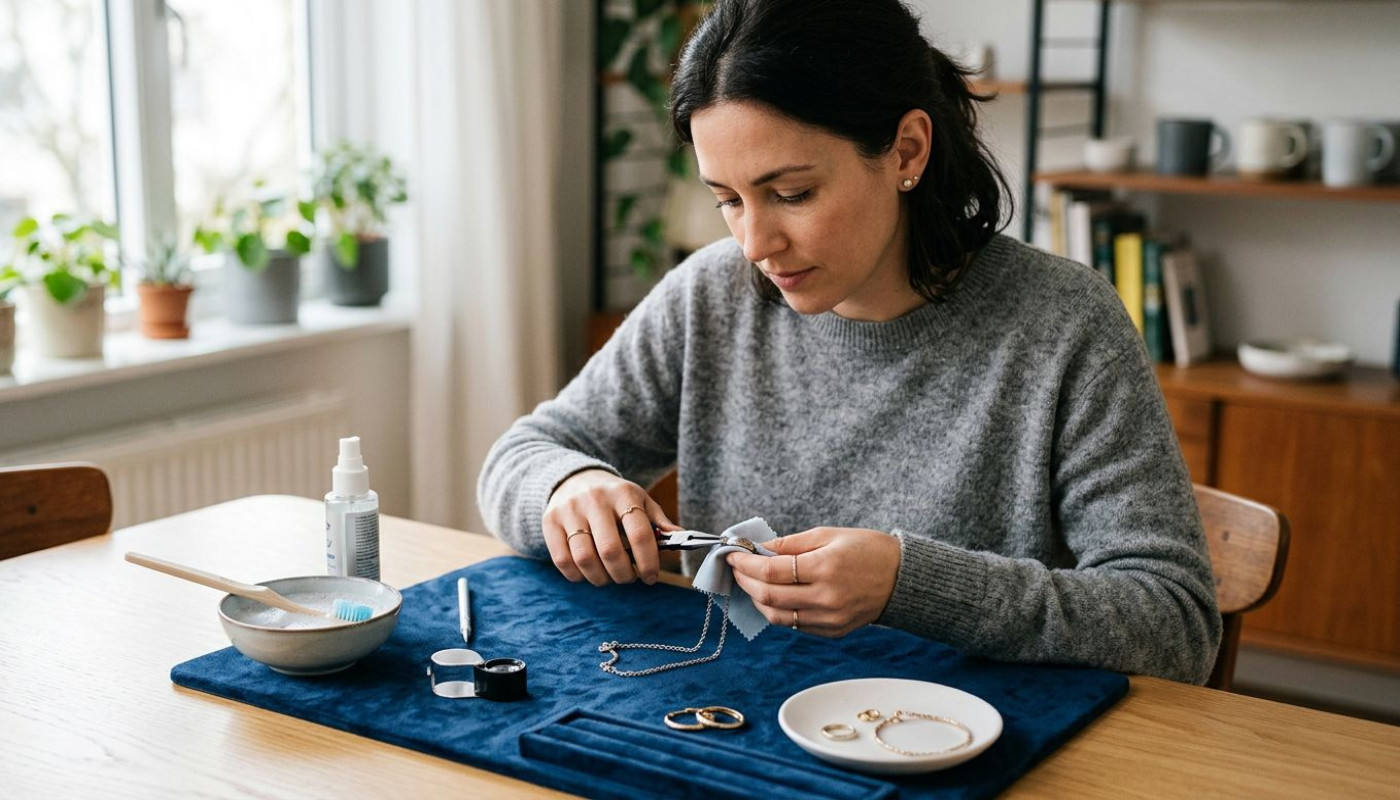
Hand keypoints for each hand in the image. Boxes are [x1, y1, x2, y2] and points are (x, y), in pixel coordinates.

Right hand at [543, 469, 679, 585]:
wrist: (574, 478)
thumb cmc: (614, 497)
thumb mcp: (639, 500)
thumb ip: (659, 521)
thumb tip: (681, 539)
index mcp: (623, 494)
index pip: (640, 534)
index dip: (648, 562)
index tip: (651, 577)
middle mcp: (595, 499)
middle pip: (611, 551)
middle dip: (624, 574)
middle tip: (629, 578)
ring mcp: (569, 510)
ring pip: (585, 559)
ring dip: (600, 578)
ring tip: (608, 577)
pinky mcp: (549, 522)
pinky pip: (562, 560)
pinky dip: (577, 576)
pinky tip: (588, 573)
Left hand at [727, 527, 900, 636]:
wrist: (902, 578)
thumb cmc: (867, 549)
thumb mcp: (829, 534)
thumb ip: (790, 544)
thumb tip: (757, 549)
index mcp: (825, 567)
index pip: (771, 571)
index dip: (745, 563)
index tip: (732, 554)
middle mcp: (826, 597)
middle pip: (769, 596)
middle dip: (745, 581)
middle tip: (736, 568)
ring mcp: (830, 619)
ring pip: (777, 616)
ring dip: (757, 599)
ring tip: (749, 583)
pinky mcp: (833, 632)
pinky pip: (794, 625)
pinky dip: (777, 610)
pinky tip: (772, 596)